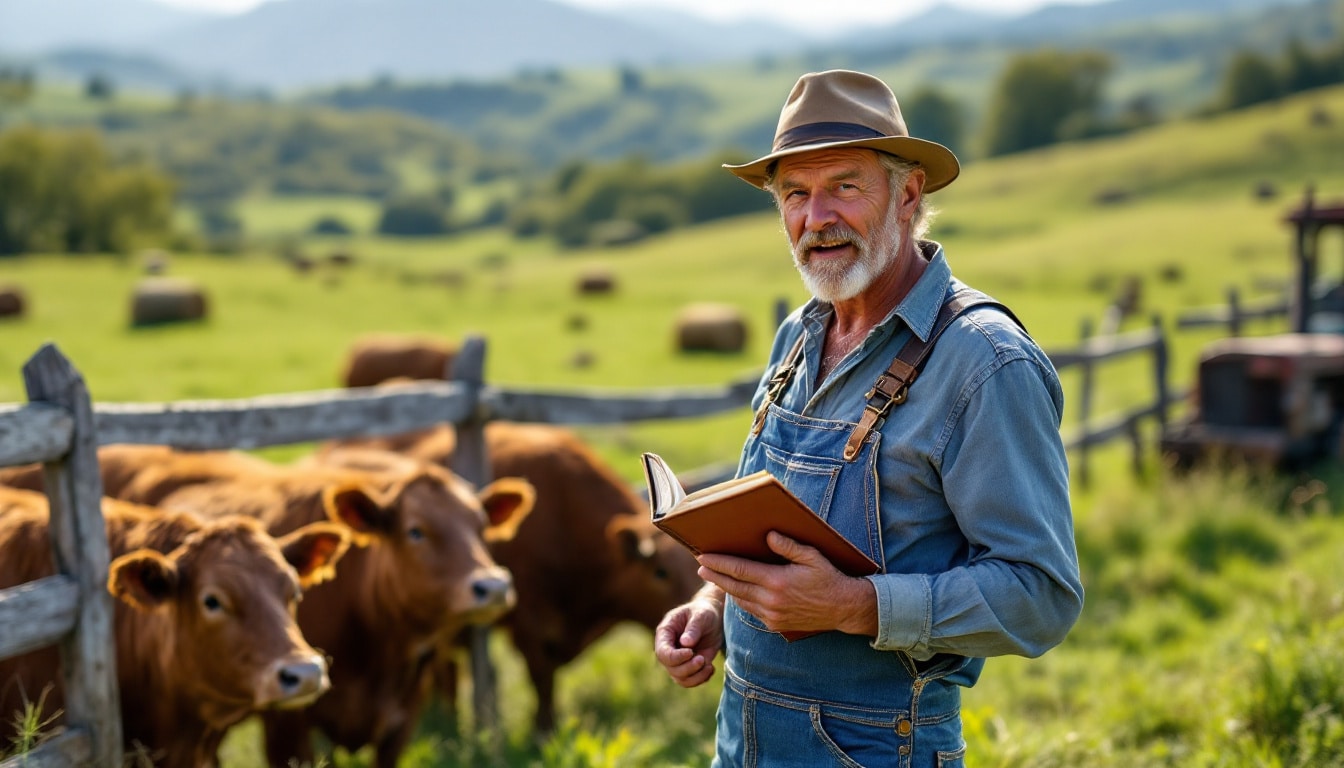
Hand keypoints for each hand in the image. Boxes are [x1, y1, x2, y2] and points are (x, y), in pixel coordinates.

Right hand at [654, 586, 724, 687]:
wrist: (713, 618)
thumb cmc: (704, 612)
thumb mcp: (701, 615)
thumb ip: (693, 627)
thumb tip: (685, 643)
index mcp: (665, 632)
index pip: (662, 652)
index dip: (675, 657)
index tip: (691, 652)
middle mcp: (669, 648)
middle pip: (670, 668)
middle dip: (688, 668)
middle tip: (702, 659)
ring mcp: (678, 660)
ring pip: (680, 678)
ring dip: (695, 676)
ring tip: (709, 665)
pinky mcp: (689, 667)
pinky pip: (690, 681)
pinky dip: (701, 679)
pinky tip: (711, 668)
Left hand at [697, 531, 877, 636]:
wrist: (842, 608)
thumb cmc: (828, 577)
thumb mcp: (812, 556)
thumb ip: (788, 546)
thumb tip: (768, 535)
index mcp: (777, 581)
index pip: (739, 570)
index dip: (718, 563)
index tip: (703, 557)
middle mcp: (771, 601)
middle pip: (733, 586)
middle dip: (714, 575)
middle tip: (700, 565)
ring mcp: (772, 615)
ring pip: (740, 600)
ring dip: (726, 588)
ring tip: (714, 576)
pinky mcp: (775, 625)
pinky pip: (751, 611)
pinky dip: (741, 599)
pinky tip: (736, 591)